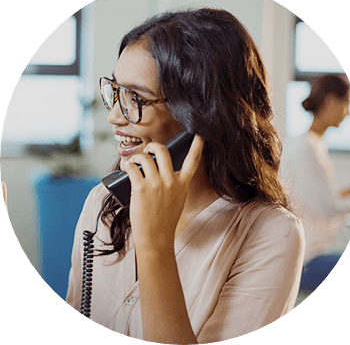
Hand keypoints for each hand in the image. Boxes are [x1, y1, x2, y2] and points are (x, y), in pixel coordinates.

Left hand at [123, 135, 203, 251]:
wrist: (156, 239)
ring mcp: (156, 184)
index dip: (197, 145)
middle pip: (163, 151)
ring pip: (146, 157)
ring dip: (138, 157)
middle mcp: (171, 181)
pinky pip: (132, 168)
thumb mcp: (177, 200)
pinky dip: (128, 166)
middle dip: (153, 146)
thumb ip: (174, 184)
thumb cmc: (165, 221)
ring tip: (134, 162)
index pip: (193, 160)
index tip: (199, 133)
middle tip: (148, 151)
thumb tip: (159, 169)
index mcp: (182, 184)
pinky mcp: (140, 188)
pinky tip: (128, 169)